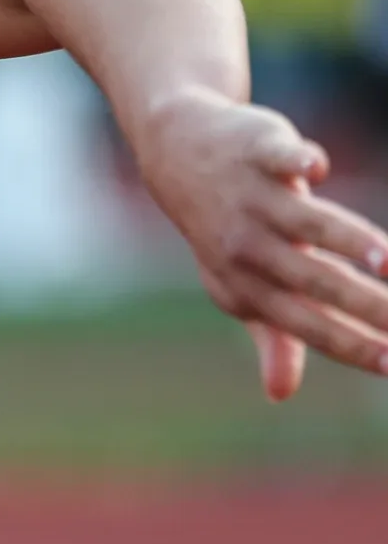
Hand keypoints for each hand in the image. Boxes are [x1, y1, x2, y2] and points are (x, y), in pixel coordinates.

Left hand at [136, 89, 387, 400]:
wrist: (177, 157)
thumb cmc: (225, 231)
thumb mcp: (240, 286)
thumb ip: (272, 335)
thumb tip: (280, 393)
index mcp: (246, 285)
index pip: (305, 323)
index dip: (350, 344)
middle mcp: (246, 244)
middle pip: (314, 279)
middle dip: (366, 304)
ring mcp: (252, 196)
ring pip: (305, 223)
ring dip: (346, 240)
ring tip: (386, 261)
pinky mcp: (257, 150)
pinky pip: (276, 158)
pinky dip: (295, 161)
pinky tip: (313, 168)